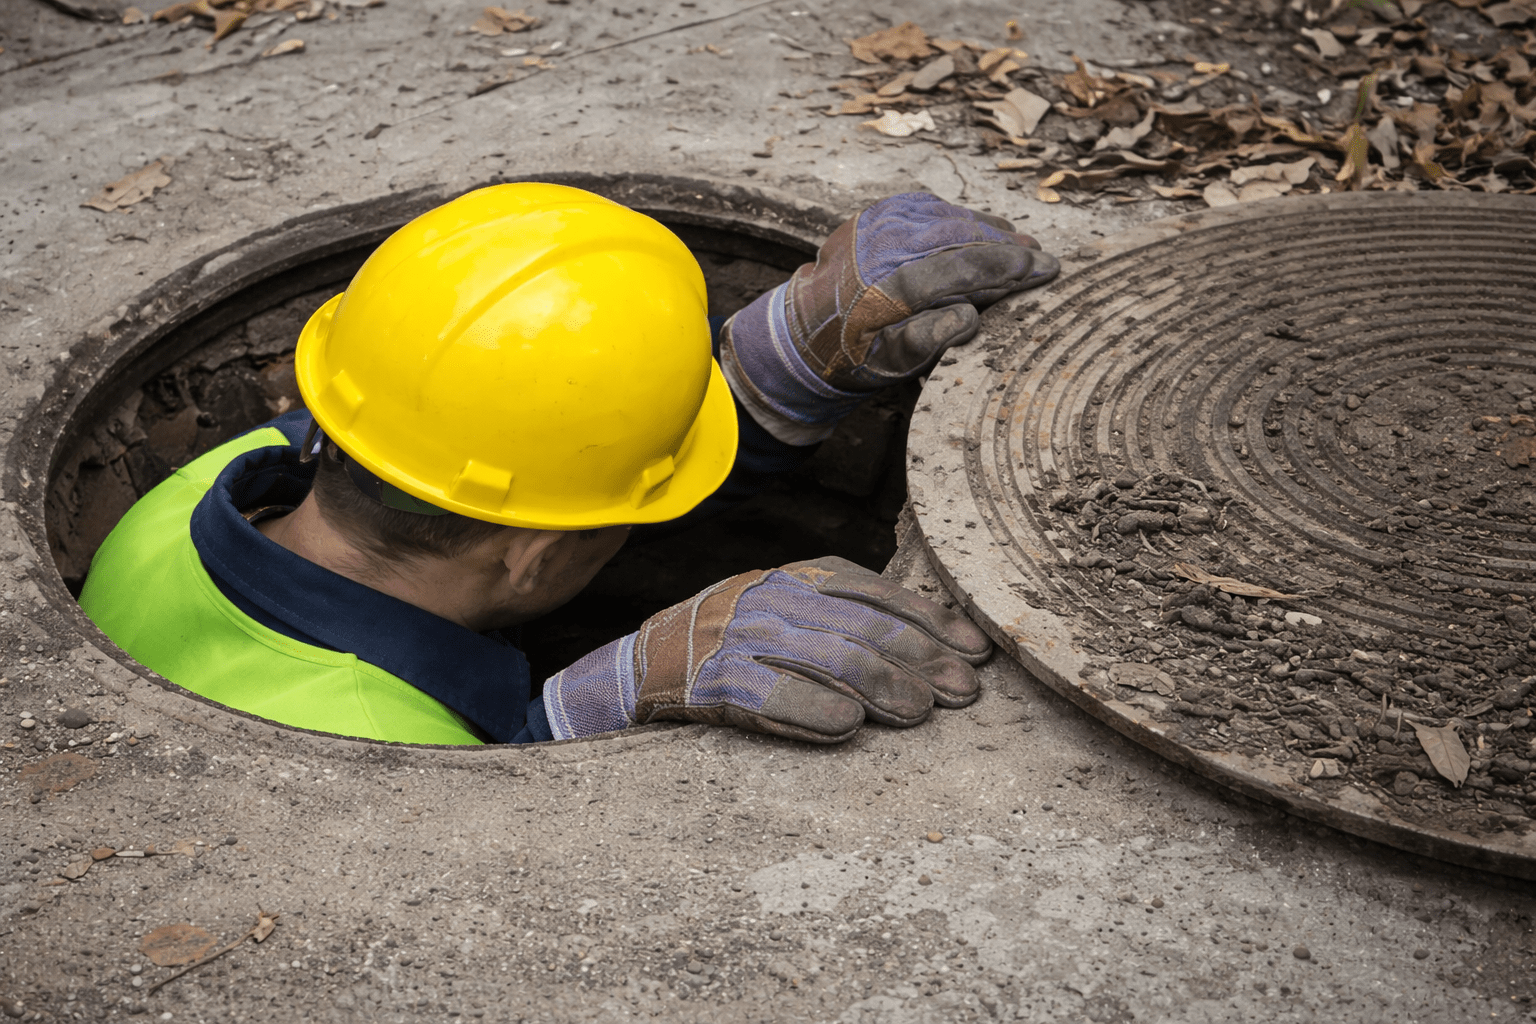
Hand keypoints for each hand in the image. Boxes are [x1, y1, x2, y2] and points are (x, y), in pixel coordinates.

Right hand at [541, 556, 991, 742]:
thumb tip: (929, 637)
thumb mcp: (785, 609)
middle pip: (862, 626)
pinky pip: (768, 694)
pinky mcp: (711, 682)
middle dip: (921, 658)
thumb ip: (842, 613)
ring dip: (882, 685)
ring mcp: (740, 638)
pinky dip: (811, 709)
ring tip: (921, 712)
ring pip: (826, 656)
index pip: (876, 594)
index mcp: (795, 578)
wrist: (639, 663)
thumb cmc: (731, 642)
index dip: (930, 621)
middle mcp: (771, 598)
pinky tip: (848, 726)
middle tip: (963, 691)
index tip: (973, 650)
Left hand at [720, 192, 1058, 443]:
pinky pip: (932, 208)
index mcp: (884, 287)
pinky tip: (984, 233)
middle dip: (1008, 247)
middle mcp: (881, 246)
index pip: (958, 268)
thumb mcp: (886, 364)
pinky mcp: (880, 212)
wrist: (804, 329)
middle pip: (960, 236)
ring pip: (949, 217)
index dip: (1006, 267)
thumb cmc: (852, 353)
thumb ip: (925, 341)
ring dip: (989, 231)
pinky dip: (962, 219)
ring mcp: (879, 223)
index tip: (1043, 269)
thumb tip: (970, 318)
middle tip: (1045, 260)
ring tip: (1023, 247)